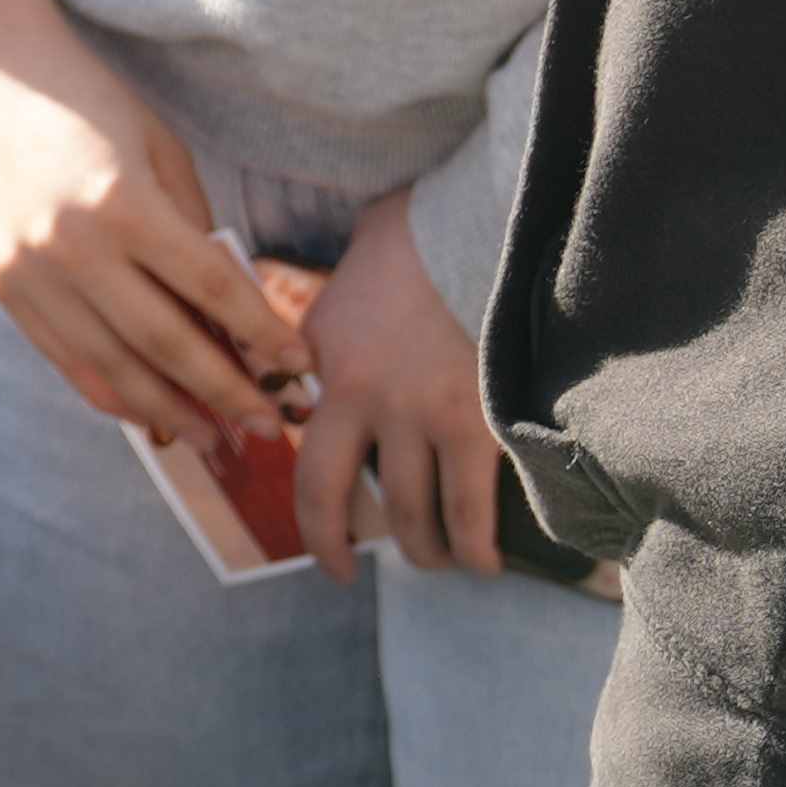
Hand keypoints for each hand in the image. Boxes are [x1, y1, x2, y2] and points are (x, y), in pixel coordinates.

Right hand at [0, 0, 306, 451]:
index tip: (300, 365)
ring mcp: (30, 274)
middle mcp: (71, 247)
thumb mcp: (159, 149)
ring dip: (171, 410)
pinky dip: (113, 393)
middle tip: (271, 426)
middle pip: (165, 342)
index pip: (209, 288)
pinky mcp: (4, 288)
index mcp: (121, 202)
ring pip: (113, 367)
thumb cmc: (89, 103)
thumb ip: (192, 230)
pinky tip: (151, 413)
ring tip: (216, 439)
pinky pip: (66, 360)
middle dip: (226, 392)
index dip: (261, 333)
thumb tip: (231, 314)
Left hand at [293, 198, 510, 582]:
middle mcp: (370, 404)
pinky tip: (486, 559)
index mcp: (331, 375)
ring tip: (447, 558)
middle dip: (377, 549)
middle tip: (396, 564)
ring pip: (422, 519)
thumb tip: (299, 388)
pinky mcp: (479, 422)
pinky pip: (474, 510)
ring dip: (434, 551)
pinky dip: (479, 546)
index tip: (333, 563)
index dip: (318, 534)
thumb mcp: (336, 302)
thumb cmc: (406, 251)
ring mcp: (425, 417)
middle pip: (365, 508)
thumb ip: (317, 354)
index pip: (311, 477)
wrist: (471, 222)